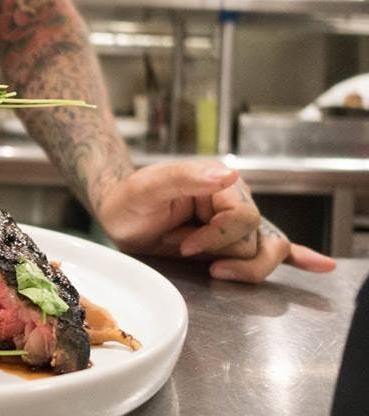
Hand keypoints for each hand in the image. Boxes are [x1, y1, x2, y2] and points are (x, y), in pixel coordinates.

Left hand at [97, 161, 336, 282]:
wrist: (120, 213)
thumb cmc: (129, 198)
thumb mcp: (147, 186)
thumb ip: (183, 178)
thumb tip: (227, 174)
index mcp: (219, 183)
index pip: (243, 219)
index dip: (215, 238)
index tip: (183, 245)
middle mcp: (234, 200)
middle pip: (256, 241)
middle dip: (221, 252)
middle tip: (184, 247)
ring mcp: (236, 223)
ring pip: (263, 254)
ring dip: (235, 264)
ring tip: (206, 261)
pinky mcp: (232, 241)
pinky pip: (274, 247)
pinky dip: (300, 257)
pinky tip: (320, 266)